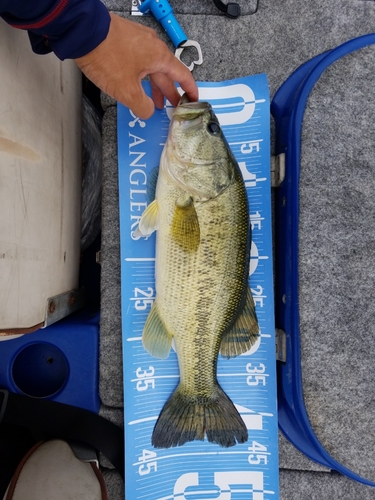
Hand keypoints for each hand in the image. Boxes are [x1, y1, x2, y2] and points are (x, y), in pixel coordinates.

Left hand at [74, 12, 198, 118]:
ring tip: (151, 101)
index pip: (183, 75)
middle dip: (169, 92)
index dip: (189, 90)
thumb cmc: (107, 57)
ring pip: (151, 68)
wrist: (83, 32)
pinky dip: (141, 76)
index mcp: (160, 57)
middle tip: (172, 106)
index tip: (193, 99)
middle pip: (166, 73)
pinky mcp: (125, 40)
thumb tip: (147, 112)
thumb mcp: (127, 90)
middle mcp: (152, 47)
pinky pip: (139, 61)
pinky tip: (134, 85)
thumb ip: (142, 105)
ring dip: (153, 86)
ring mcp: (138, 41)